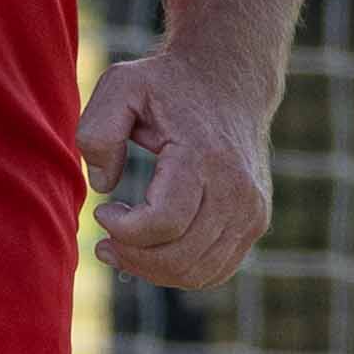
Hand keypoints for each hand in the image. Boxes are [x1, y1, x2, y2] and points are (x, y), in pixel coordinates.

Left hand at [77, 46, 274, 291]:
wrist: (230, 81)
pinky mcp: (256, 223)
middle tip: (104, 242)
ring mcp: (252, 211)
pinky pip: (214, 271)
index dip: (124, 230)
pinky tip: (153, 252)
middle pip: (179, 257)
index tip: (103, 211)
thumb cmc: (168, 85)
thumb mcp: (121, 86)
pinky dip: (178, 272)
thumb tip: (103, 187)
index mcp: (204, 157)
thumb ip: (98, 132)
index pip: (163, 223)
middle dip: (131, 257)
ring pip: (196, 273)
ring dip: (152, 271)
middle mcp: (237, 190)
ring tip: (123, 249)